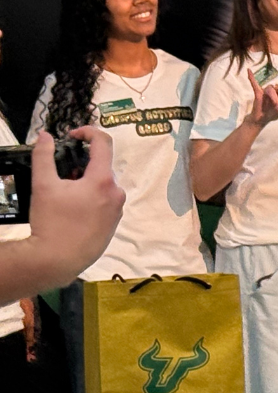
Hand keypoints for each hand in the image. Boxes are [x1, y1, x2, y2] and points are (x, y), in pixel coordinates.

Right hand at [27, 128, 124, 281]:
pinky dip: (90, 199)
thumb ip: (44, 156)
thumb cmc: (51, 222)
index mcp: (102, 180)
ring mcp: (118, 209)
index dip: (88, 132)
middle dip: (81, 165)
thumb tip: (45, 136)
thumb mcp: (43, 185)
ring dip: (85, 183)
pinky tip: (72, 211)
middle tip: (61, 174)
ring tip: (64, 196)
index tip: (73, 135)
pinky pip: (104, 202)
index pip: (104, 143)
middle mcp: (116, 193)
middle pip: (101, 167)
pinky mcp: (115, 223)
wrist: (58, 260)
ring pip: (102, 185)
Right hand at [246, 59, 277, 127]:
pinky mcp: (258, 93)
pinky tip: (249, 70)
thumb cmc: (272, 113)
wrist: (261, 119)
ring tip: (274, 106)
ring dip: (274, 99)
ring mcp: (265, 90)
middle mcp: (274, 88)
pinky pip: (254, 83)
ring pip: (271, 89)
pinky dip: (251, 77)